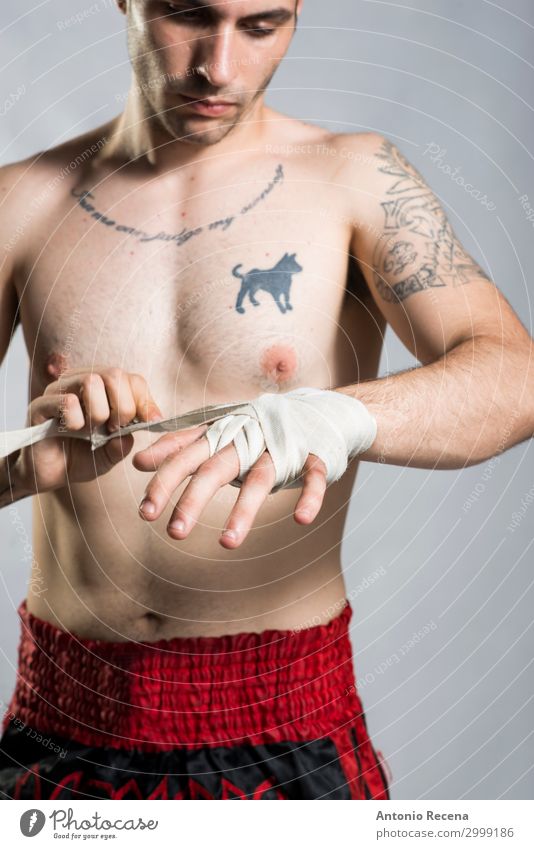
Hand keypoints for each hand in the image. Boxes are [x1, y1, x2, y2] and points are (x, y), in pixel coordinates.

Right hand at [14, 367, 162, 494]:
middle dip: (123, 406)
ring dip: (98, 413)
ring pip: (91, 381)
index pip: (132, 379)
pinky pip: (66, 401)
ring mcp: (59, 390)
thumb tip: (136, 428)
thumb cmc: (80, 458)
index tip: (148, 423)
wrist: (47, 476)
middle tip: (114, 429)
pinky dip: (77, 421)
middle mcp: (81, 382)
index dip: (145, 401)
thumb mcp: (111, 453)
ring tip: (90, 431)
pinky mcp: (40, 405)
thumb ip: (125, 442)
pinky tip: (72, 431)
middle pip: (114, 374)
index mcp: (104, 389)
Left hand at [133, 430, 327, 547]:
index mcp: (222, 435)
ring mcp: (281, 448)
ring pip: (261, 478)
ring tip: (227, 544)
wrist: (315, 411)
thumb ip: (178, 447)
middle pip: (216, 469)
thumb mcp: (216, 434)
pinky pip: (313, 477)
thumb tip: (137, 461)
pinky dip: (309, 496)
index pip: (186, 458)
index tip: (145, 513)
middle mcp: (248, 440)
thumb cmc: (257, 429)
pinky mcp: (313, 456)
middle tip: (174, 533)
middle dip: (193, 500)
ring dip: (244, 510)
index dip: (164, 482)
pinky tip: (301, 519)